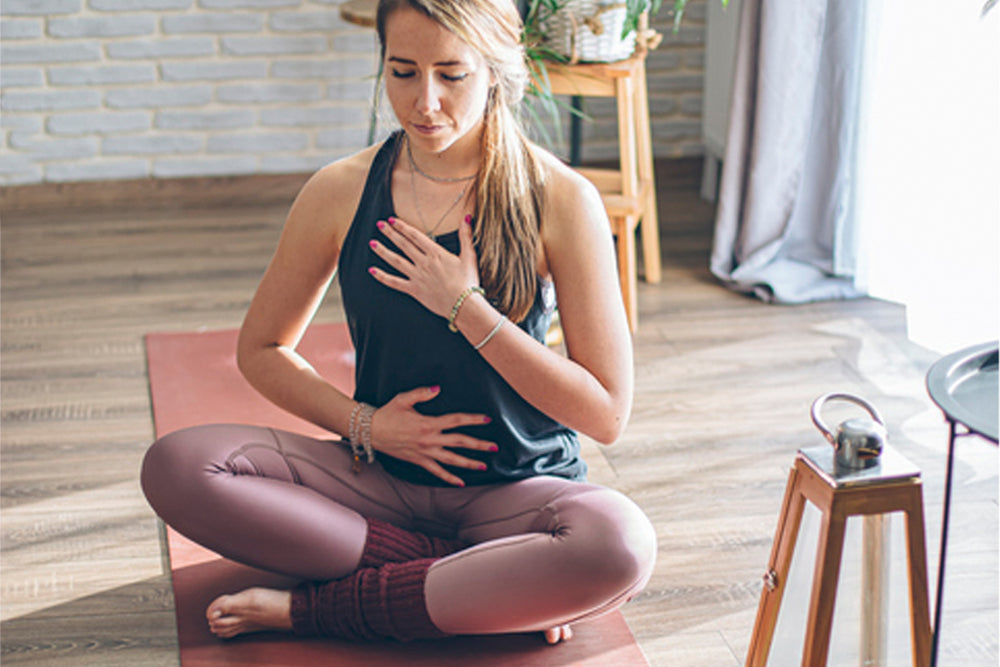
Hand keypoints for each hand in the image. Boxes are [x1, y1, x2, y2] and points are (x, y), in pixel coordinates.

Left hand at [368, 215, 479, 319]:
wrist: (463, 304)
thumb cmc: (467, 282)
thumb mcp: (469, 256)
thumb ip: (466, 236)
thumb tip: (467, 218)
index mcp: (436, 253)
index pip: (415, 236)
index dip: (402, 227)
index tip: (392, 220)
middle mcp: (423, 262)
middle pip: (403, 244)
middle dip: (390, 233)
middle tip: (379, 224)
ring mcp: (417, 276)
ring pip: (396, 261)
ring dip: (383, 251)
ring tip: (372, 243)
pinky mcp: (414, 289)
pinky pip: (395, 282)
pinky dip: (382, 277)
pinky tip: (372, 271)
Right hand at [371, 385, 495, 486]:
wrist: (370, 432)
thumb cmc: (387, 413)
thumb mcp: (403, 398)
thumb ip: (422, 392)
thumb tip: (438, 388)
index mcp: (428, 423)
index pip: (456, 421)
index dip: (473, 420)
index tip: (487, 419)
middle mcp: (429, 440)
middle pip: (459, 442)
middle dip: (479, 445)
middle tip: (495, 447)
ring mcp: (425, 453)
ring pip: (452, 460)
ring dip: (469, 463)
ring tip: (485, 465)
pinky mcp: (418, 461)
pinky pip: (437, 472)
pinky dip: (450, 478)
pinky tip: (462, 483)